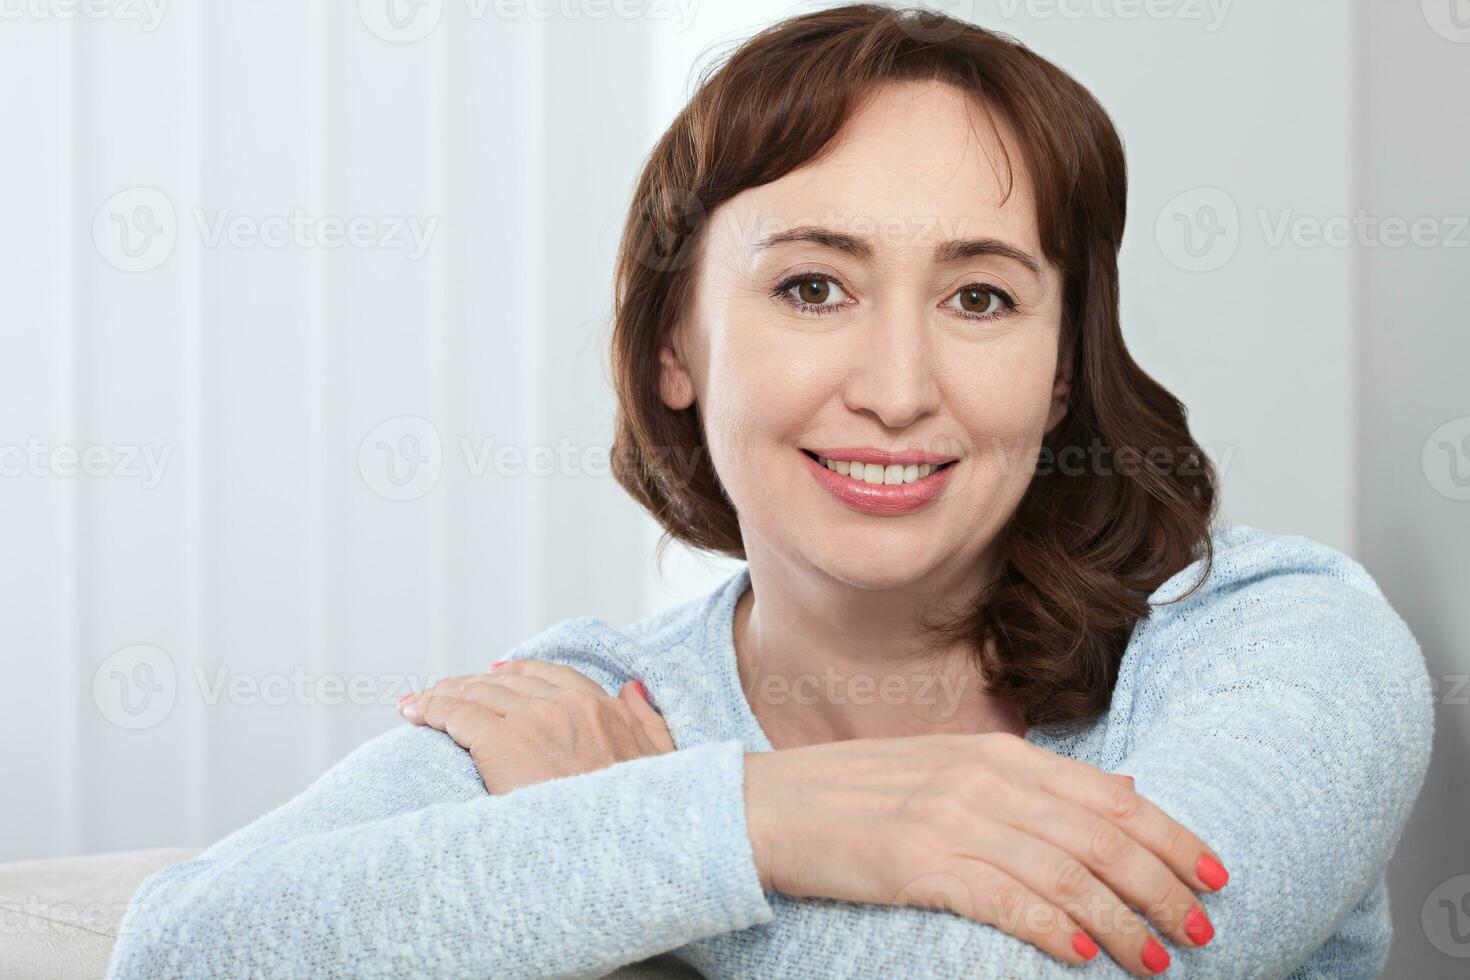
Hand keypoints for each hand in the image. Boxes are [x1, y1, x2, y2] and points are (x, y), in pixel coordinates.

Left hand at [398, 660, 674, 793]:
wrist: (617, 851)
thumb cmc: (638, 817)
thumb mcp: (662, 760)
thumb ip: (647, 720)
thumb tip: (632, 689)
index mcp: (602, 708)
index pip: (550, 676)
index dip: (518, 673)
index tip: (496, 675)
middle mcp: (566, 706)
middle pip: (508, 681)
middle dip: (475, 683)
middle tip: (448, 690)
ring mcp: (533, 721)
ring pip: (477, 693)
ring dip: (446, 693)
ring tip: (422, 701)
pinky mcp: (501, 741)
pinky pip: (456, 713)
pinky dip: (431, 707)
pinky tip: (414, 711)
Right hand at [743, 732, 1226, 975]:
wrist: (769, 805)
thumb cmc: (864, 794)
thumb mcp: (956, 769)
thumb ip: (1039, 783)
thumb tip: (1127, 796)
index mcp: (998, 753)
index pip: (1108, 796)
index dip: (1171, 838)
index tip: (1215, 874)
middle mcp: (982, 780)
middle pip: (1099, 835)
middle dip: (1161, 885)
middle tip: (1203, 928)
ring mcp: (949, 819)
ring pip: (1064, 872)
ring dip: (1122, 920)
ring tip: (1159, 957)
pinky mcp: (916, 863)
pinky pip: (1003, 898)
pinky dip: (1052, 926)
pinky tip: (1085, 954)